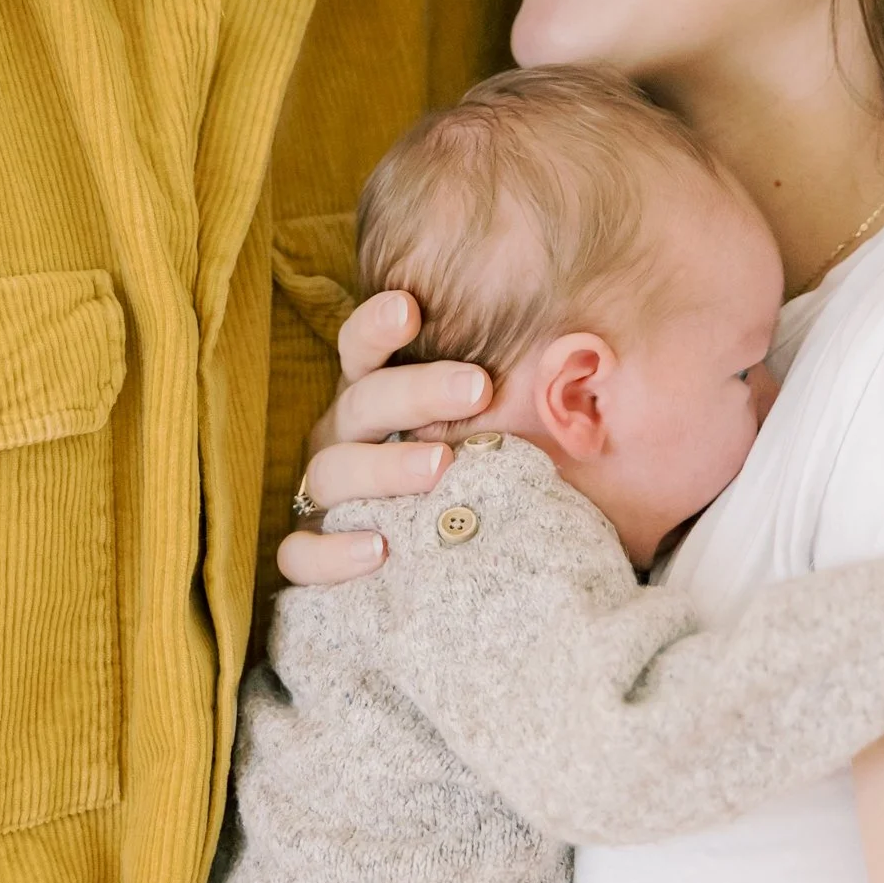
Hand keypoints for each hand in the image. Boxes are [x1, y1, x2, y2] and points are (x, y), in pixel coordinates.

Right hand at [279, 291, 490, 589]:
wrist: (425, 574)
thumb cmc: (463, 485)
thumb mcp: (478, 439)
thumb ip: (502, 407)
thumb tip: (581, 362)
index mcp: (371, 401)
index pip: (360, 349)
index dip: (377, 326)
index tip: (411, 308)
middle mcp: (341, 439)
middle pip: (361, 404)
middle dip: (416, 391)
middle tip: (477, 387)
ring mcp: (320, 497)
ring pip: (332, 473)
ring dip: (385, 467)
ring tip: (441, 467)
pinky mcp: (308, 553)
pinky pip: (302, 553)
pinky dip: (333, 552)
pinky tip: (378, 550)